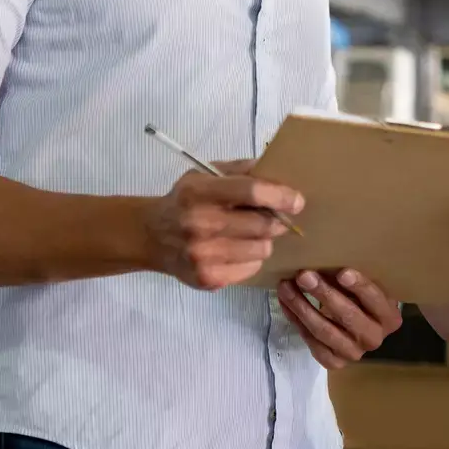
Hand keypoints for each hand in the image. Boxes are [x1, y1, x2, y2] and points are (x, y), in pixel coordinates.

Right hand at [143, 169, 303, 289]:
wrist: (151, 236)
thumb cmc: (185, 200)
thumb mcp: (204, 174)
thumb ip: (240, 170)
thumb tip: (278, 172)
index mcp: (199, 192)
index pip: (251, 192)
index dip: (280, 196)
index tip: (297, 201)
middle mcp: (199, 224)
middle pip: (262, 225)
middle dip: (277, 222)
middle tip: (276, 219)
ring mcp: (202, 255)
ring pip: (261, 249)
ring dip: (264, 241)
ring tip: (250, 234)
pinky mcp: (207, 278)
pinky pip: (251, 269)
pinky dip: (252, 259)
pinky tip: (236, 250)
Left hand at [277, 269, 403, 369]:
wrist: (359, 328)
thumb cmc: (362, 300)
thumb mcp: (365, 287)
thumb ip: (352, 278)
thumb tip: (325, 257)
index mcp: (389, 318)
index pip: (375, 300)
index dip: (359, 286)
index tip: (342, 272)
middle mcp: (374, 339)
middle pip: (347, 316)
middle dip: (324, 294)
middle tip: (304, 275)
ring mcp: (353, 353)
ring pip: (324, 330)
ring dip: (302, 306)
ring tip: (286, 287)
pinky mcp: (334, 362)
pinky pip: (311, 342)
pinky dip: (295, 321)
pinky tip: (285, 303)